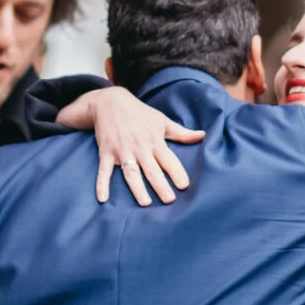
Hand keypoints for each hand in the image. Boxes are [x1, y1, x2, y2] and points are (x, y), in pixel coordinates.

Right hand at [57, 87, 203, 204]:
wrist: (110, 101)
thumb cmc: (140, 113)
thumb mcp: (162, 120)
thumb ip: (181, 132)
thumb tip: (203, 135)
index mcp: (154, 140)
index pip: (168, 159)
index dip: (176, 172)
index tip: (184, 186)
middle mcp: (139, 147)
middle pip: (151, 169)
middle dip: (160, 185)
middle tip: (169, 200)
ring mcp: (121, 150)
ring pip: (130, 172)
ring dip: (137, 188)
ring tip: (145, 203)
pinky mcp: (106, 152)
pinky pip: (104, 171)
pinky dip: (102, 184)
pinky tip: (103, 199)